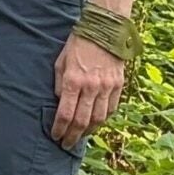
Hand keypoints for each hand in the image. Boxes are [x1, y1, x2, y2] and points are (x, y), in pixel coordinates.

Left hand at [49, 32, 125, 150]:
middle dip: (73, 136)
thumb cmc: (78, 44)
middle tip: (66, 144)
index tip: (55, 136)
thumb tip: (60, 102)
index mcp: (73, 81)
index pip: (65, 114)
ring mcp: (107, 87)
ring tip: (80, 136)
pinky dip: (103, 119)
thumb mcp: (60, 62)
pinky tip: (95, 123)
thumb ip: (59, 84)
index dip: (59, 129)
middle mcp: (91, 87)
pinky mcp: (118, 85)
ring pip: (98, 118)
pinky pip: (111, 109)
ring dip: (88, 131)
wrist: (105, 30)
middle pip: (82, 121)